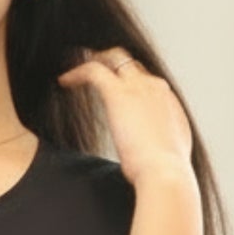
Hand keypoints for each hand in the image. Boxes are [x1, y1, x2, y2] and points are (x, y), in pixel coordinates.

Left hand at [55, 46, 194, 187]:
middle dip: (114, 64)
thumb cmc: (166, 176)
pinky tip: (64, 81)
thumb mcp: (167, 158)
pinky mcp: (118, 93)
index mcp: (169, 104)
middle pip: (134, 65)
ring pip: (115, 58)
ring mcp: (138, 87)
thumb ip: (157, 150)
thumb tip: (147, 158)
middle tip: (96, 68)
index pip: (149, 84)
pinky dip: (77, 72)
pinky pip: (93, 71)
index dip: (130, 85)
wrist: (165, 174)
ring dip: (96, 60)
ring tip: (76, 69)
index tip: (117, 92)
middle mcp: (156, 89)